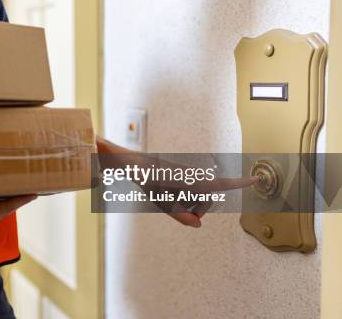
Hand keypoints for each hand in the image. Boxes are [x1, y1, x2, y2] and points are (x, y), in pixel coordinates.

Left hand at [96, 135, 256, 227]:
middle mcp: (190, 175)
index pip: (218, 184)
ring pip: (196, 195)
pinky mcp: (180, 175)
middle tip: (179, 211)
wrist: (130, 162)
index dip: (238, 183)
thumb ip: (178, 214)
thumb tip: (197, 224)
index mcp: (188, 180)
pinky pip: (188, 191)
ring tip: (166, 198)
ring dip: (186, 203)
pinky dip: (181, 197)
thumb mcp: (158, 200)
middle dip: (197, 208)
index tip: (256, 179)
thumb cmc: (143, 178)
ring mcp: (186, 175)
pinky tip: (165, 194)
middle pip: (206, 198)